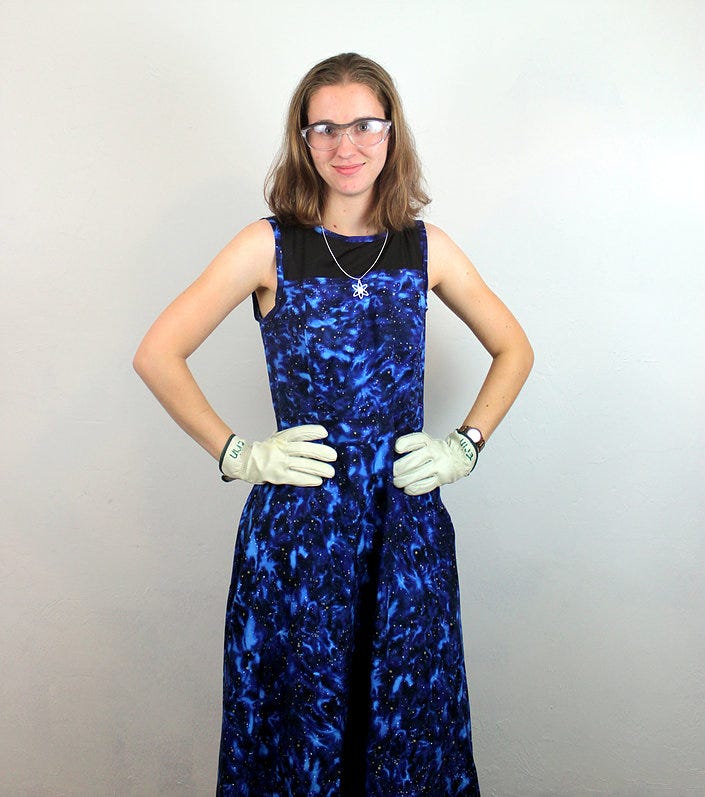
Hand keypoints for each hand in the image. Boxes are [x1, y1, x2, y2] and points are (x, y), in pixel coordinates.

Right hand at [220, 425, 336, 485]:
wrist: (244, 462)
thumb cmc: (265, 450)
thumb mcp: (277, 439)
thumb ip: (292, 439)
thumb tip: (315, 438)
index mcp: (281, 438)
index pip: (298, 433)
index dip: (312, 432)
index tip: (324, 433)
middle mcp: (280, 449)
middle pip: (304, 449)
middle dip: (321, 453)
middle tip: (333, 456)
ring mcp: (278, 463)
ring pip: (303, 465)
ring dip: (319, 469)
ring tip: (331, 472)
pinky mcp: (278, 476)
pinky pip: (296, 478)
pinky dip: (308, 479)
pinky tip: (318, 481)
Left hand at [393, 430, 477, 494]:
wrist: (460, 457)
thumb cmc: (436, 450)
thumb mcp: (427, 442)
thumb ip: (412, 445)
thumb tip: (389, 454)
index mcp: (429, 441)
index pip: (415, 440)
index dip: (404, 444)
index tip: (396, 449)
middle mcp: (434, 452)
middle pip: (413, 460)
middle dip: (398, 468)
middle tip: (390, 473)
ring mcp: (439, 466)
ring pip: (418, 475)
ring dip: (403, 480)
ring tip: (396, 482)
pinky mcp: (442, 479)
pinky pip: (426, 485)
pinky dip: (414, 489)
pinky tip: (407, 488)